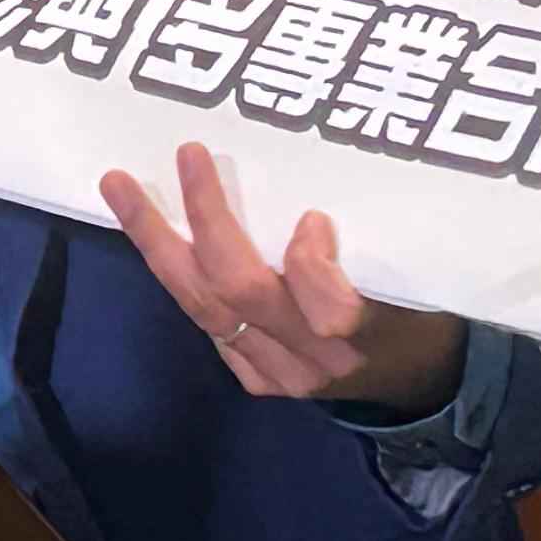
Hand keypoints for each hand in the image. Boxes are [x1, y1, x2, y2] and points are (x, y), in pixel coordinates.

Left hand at [100, 142, 465, 416]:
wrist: (414, 387)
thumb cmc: (421, 316)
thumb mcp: (419, 284)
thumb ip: (366, 258)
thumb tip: (306, 219)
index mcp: (367, 336)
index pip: (328, 308)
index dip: (311, 261)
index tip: (314, 217)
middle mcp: (313, 362)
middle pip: (241, 291)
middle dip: (208, 218)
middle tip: (188, 153)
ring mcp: (276, 375)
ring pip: (202, 306)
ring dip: (156, 241)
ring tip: (119, 186)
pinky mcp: (255, 380)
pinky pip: (204, 321)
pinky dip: (178, 273)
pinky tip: (150, 230)